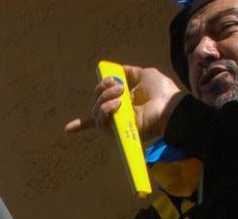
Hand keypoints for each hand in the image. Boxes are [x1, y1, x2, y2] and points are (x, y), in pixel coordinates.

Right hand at [65, 64, 185, 142]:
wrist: (169, 106)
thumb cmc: (162, 92)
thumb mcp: (145, 75)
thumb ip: (130, 72)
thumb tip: (118, 69)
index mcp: (121, 104)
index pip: (99, 114)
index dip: (81, 124)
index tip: (68, 129)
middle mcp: (117, 115)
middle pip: (94, 105)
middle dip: (100, 90)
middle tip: (117, 84)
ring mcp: (116, 123)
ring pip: (95, 112)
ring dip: (104, 99)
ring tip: (120, 93)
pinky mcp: (117, 130)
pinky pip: (100, 121)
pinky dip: (105, 110)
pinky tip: (116, 104)